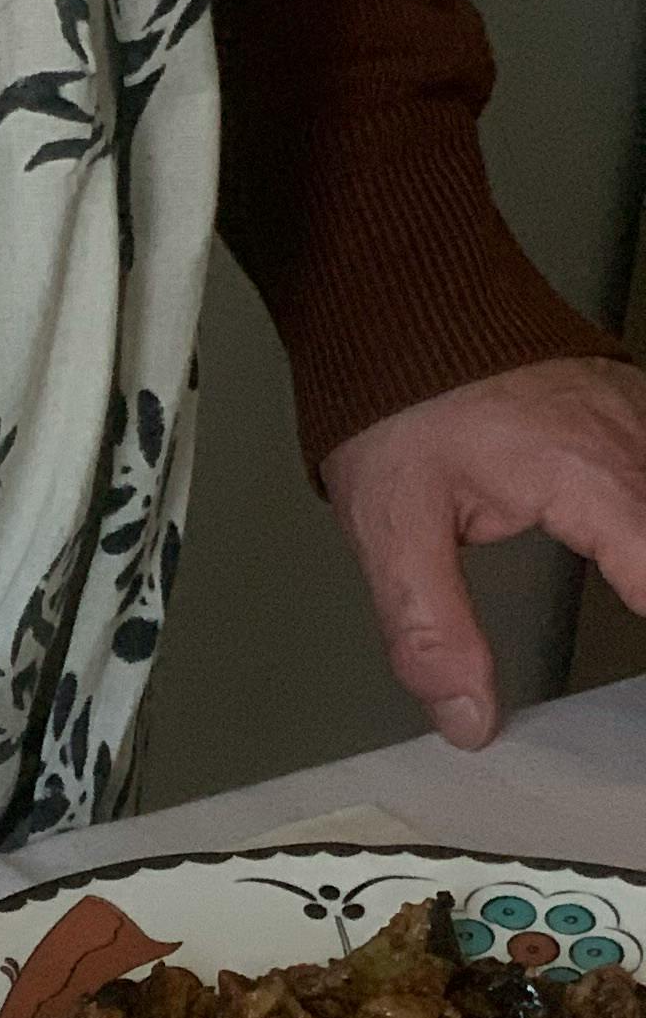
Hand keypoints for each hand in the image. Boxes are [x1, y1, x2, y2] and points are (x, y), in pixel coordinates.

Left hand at [322, 355, 645, 748]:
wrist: (398, 300)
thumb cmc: (397, 398)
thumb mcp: (396, 529)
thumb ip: (432, 629)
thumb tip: (466, 716)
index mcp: (585, 471)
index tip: (641, 696)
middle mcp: (629, 437)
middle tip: (632, 640)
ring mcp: (636, 415)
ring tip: (635, 596)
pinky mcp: (627, 410)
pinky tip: (639, 557)